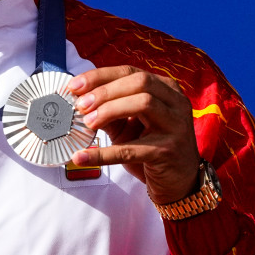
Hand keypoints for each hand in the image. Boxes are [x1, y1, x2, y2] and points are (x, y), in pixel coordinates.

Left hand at [68, 67, 200, 204]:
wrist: (179, 183)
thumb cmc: (152, 147)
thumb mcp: (130, 124)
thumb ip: (109, 110)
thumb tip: (77, 100)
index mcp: (165, 89)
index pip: (130, 72)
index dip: (100, 76)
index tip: (74, 86)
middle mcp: (175, 102)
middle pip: (139, 82)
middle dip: (105, 91)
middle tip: (81, 105)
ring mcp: (175, 125)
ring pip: (144, 103)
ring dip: (110, 110)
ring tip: (88, 123)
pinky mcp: (168, 151)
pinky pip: (131, 149)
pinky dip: (104, 153)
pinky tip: (83, 157)